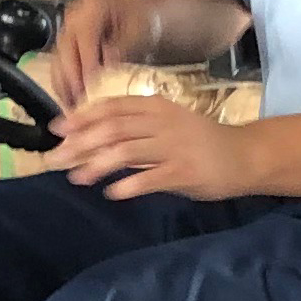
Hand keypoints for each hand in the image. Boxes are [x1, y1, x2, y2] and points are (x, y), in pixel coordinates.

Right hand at [47, 0, 137, 109]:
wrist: (142, 17)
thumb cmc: (144, 23)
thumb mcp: (139, 32)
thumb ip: (121, 48)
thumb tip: (105, 66)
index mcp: (93, 6)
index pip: (84, 36)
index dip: (86, 62)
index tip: (90, 86)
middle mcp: (75, 16)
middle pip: (65, 49)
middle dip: (71, 78)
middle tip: (78, 102)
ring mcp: (68, 30)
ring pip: (58, 60)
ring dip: (63, 85)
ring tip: (71, 107)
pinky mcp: (67, 46)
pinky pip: (60, 67)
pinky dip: (64, 85)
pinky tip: (70, 102)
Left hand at [55, 95, 260, 200]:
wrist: (244, 156)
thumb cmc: (199, 142)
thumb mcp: (166, 127)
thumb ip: (133, 132)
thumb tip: (90, 142)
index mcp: (156, 106)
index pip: (111, 106)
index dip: (81, 117)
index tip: (57, 129)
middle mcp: (162, 122)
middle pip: (112, 128)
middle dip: (79, 143)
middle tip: (56, 158)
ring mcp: (174, 146)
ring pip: (126, 150)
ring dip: (97, 165)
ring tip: (77, 178)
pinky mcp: (185, 171)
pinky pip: (150, 178)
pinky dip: (128, 186)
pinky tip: (112, 193)